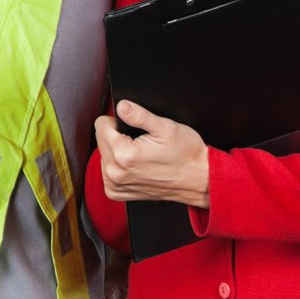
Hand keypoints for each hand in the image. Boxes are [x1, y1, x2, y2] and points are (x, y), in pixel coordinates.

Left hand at [94, 100, 211, 208]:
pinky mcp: (117, 193)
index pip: (101, 125)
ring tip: (140, 153)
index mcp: (123, 154)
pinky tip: (135, 165)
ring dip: (117, 151)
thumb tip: (121, 106)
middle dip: (117, 136)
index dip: (117, 121)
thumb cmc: (186, 155)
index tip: (134, 127)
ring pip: (103, 155)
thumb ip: (139, 115)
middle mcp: (115, 172)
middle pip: (101, 140)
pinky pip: (106, 172)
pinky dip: (117, 166)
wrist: (198, 180)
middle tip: (141, 141)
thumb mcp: (166, 127)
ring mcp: (115, 185)